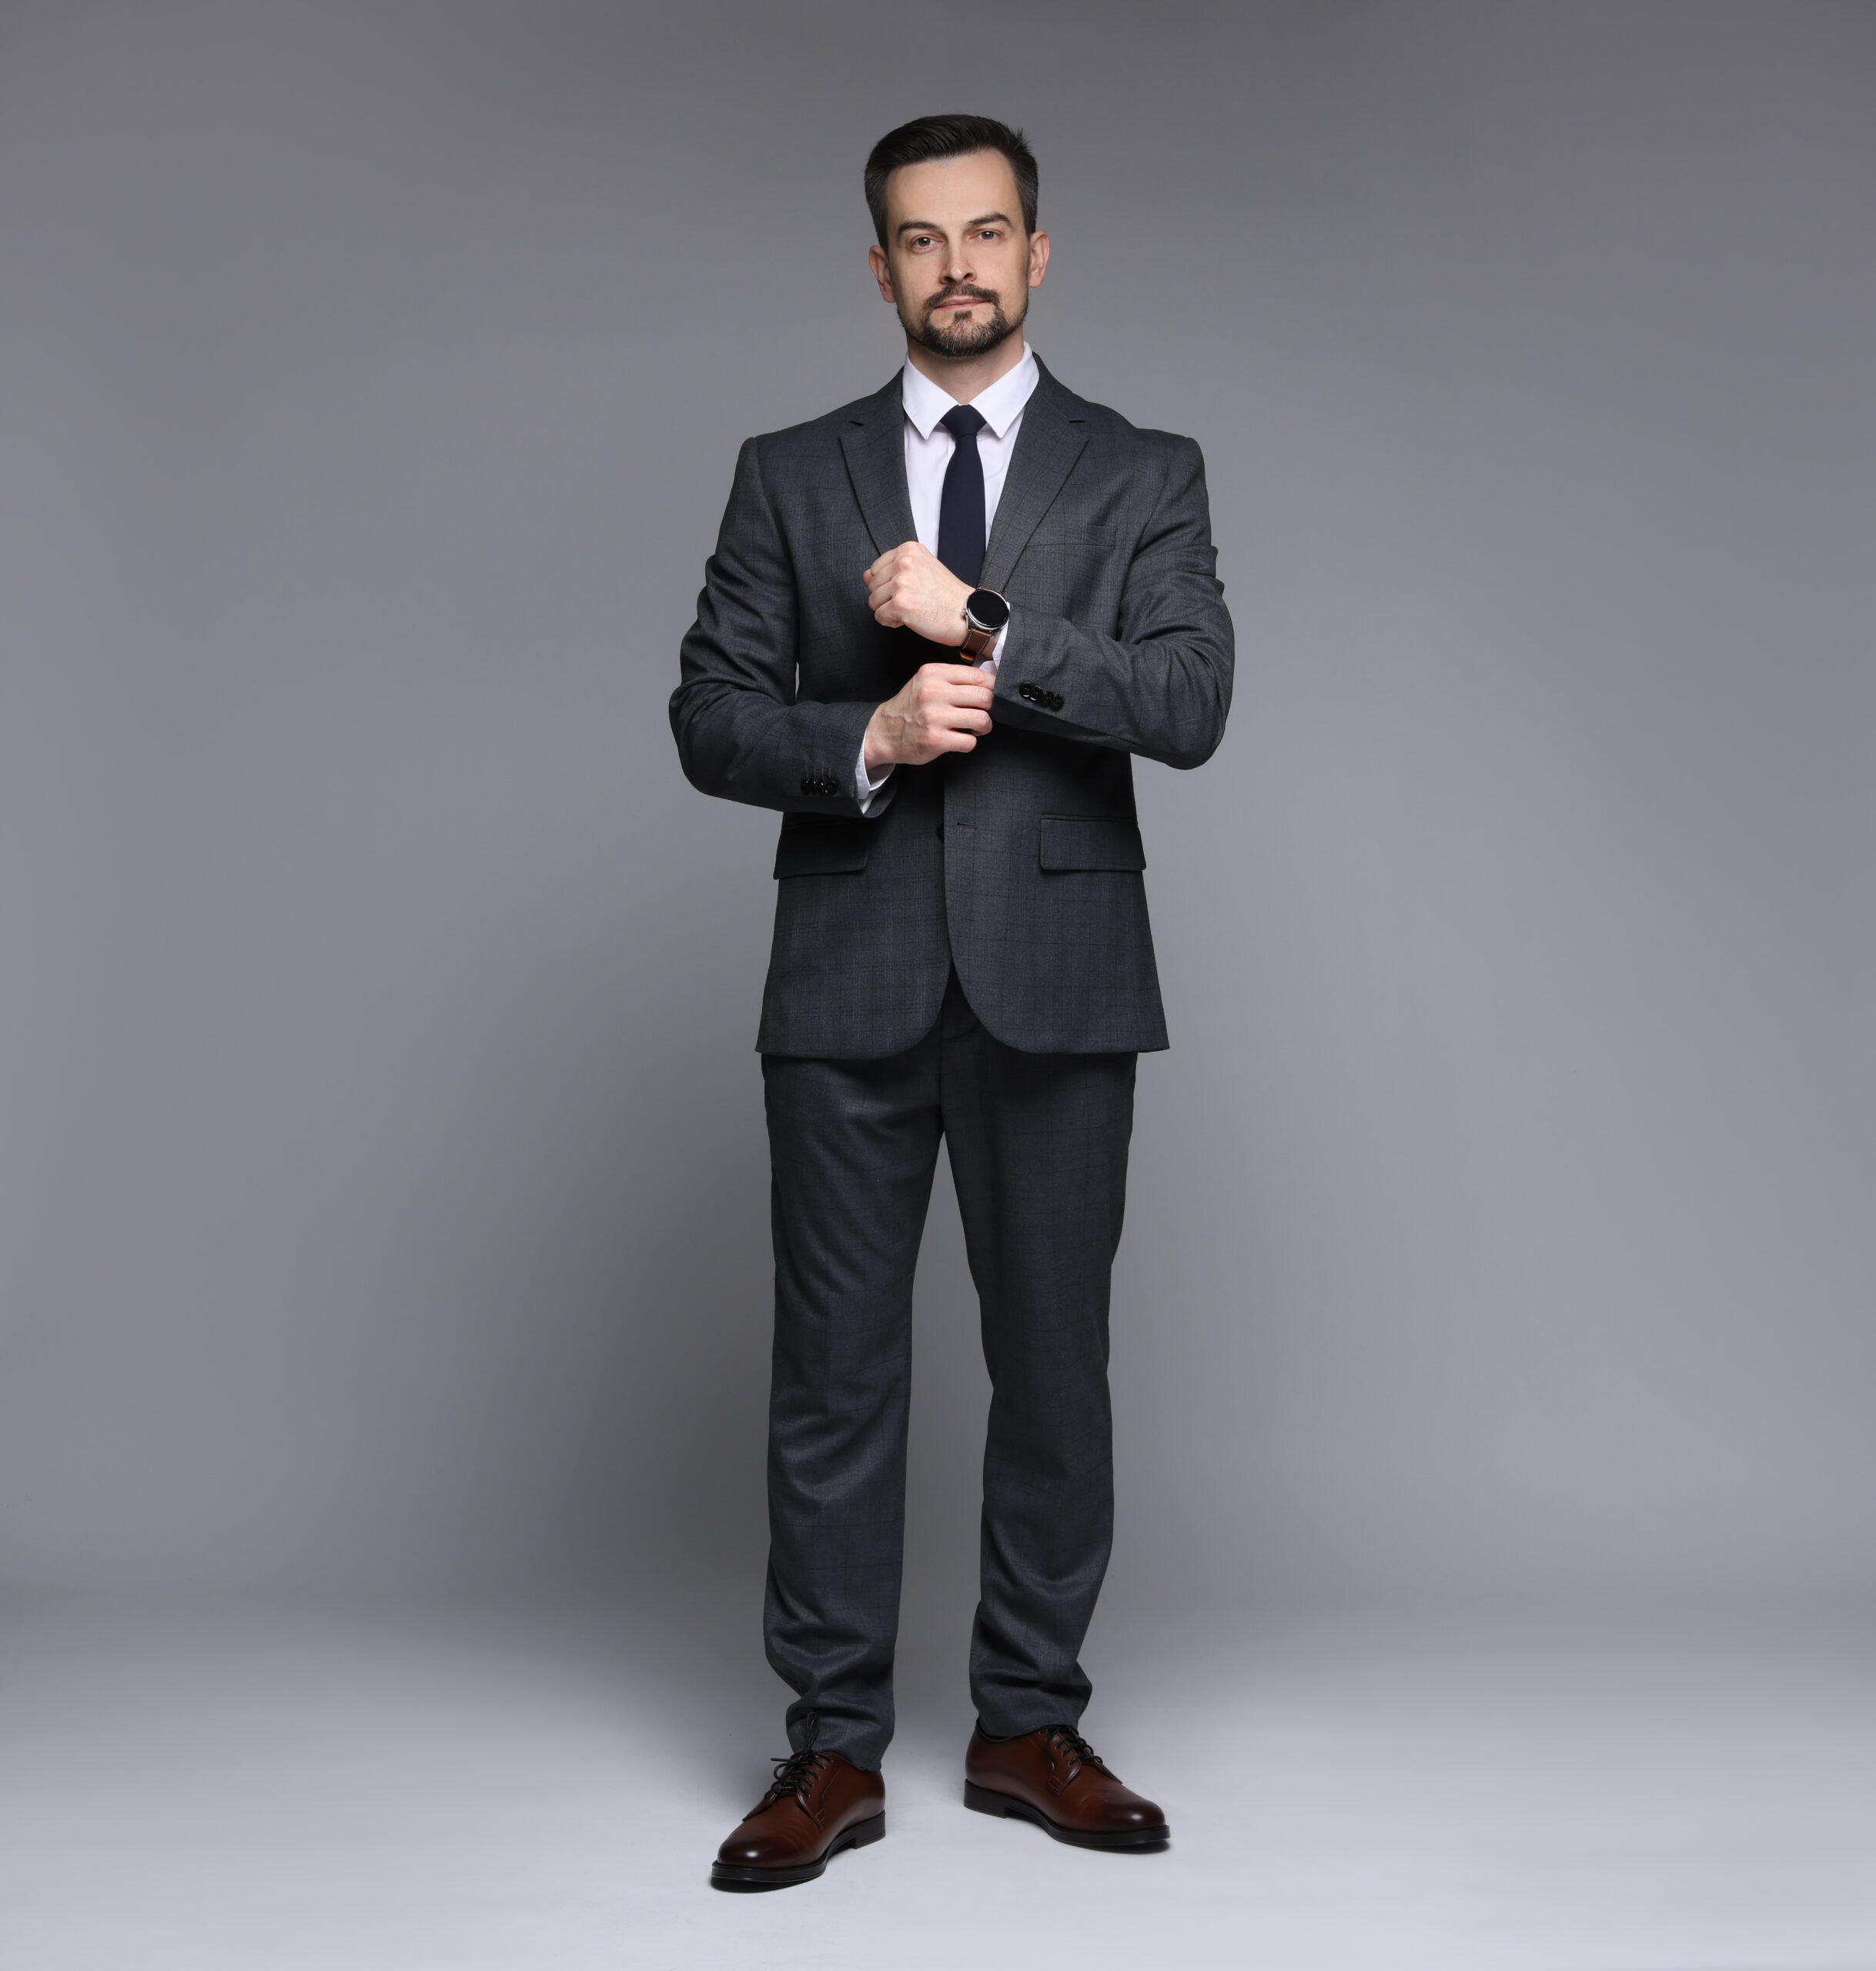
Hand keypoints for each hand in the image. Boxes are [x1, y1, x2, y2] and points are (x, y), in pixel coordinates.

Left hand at [863, 541, 971, 645]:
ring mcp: (901, 582)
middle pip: (873, 585)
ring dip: (890, 611)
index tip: (910, 590)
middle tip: (913, 601)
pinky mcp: (900, 604)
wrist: (969, 613)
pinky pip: (879, 617)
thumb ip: (890, 570)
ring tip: (913, 609)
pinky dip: (892, 622)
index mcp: (909, 549)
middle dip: (887, 598)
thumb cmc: (948, 595)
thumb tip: (864, 576)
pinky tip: (911, 619)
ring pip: (873, 602)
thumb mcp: (921, 571)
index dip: (889, 585)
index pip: (876, 568)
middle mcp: (904, 562)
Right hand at [865, 663, 993, 770]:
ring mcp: (934, 717)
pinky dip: (969, 743)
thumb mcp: (925, 681)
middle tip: (981, 713)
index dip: (991, 688)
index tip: (988, 695)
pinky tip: (960, 739)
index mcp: (933, 673)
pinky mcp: (935, 740)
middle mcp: (933, 692)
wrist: (883, 732)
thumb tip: (990, 681)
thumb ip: (953, 678)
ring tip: (975, 728)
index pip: (978, 676)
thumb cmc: (911, 707)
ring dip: (984, 726)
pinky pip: (970, 741)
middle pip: (985, 697)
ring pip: (982, 719)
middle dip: (989, 708)